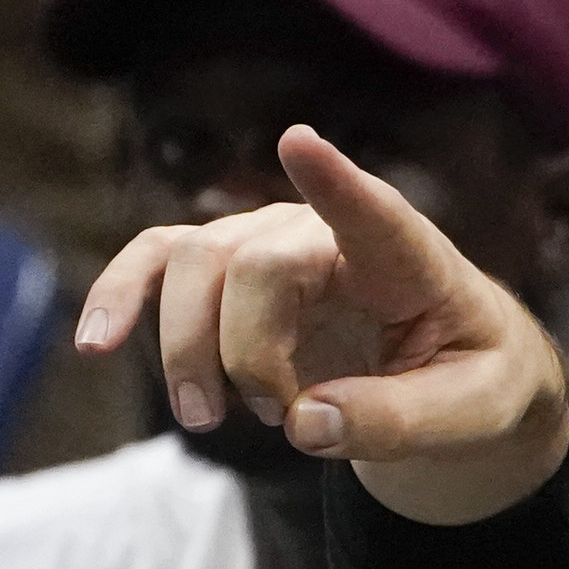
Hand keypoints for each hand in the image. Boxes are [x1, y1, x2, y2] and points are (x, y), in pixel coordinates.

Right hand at [74, 124, 568, 525]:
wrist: (454, 370)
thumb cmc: (472, 379)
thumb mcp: (471, 415)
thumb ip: (400, 421)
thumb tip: (305, 424)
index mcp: (410, 260)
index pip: (374, 213)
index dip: (335, 182)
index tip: (299, 143)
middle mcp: (328, 234)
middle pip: (253, 265)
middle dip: (245, 353)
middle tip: (279, 418)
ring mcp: (269, 244)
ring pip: (192, 263)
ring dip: (183, 346)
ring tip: (205, 418)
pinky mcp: (229, 270)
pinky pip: (157, 262)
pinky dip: (121, 299)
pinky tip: (95, 346)